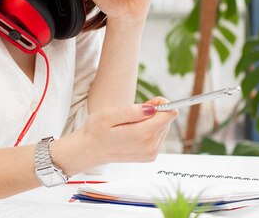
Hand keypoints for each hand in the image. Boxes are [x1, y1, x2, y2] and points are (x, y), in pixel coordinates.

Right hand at [54, 98, 178, 172]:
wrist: (89, 150)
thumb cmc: (96, 130)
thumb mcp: (109, 115)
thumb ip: (132, 111)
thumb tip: (152, 109)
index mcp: (141, 135)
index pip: (168, 115)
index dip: (162, 104)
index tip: (149, 102)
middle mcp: (150, 146)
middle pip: (167, 121)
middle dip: (154, 112)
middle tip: (133, 113)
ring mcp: (150, 153)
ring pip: (163, 128)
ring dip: (151, 121)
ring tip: (130, 123)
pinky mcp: (150, 156)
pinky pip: (158, 137)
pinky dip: (149, 130)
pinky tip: (132, 131)